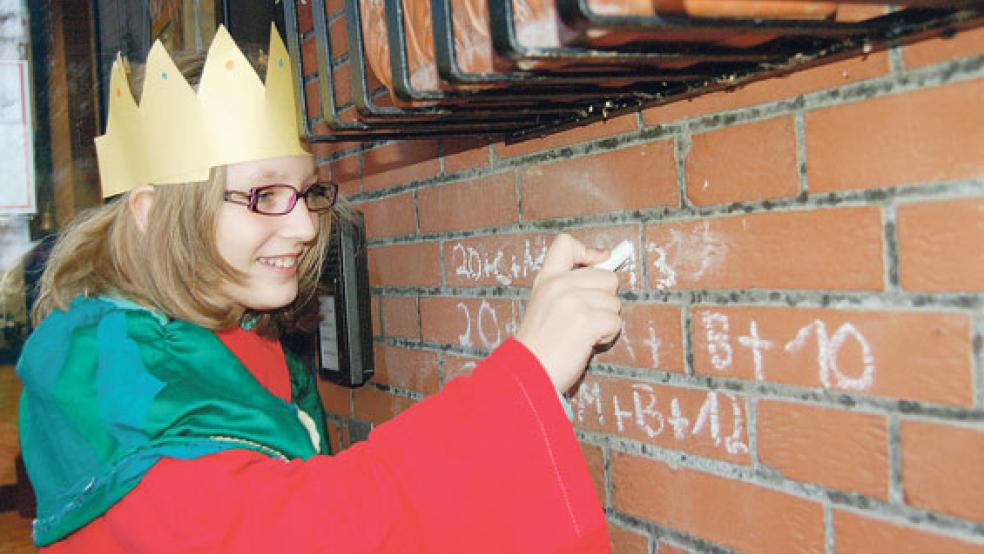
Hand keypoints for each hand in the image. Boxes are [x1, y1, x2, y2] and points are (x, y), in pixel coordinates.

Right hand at [516, 234, 622, 392]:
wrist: (527, 372)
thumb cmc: (540, 345)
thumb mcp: (544, 304)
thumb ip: (568, 286)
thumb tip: (606, 260)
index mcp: (546, 280)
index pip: (565, 244)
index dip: (589, 252)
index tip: (599, 262)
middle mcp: (558, 285)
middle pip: (607, 277)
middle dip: (604, 301)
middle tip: (584, 319)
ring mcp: (572, 301)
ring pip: (614, 303)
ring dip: (605, 321)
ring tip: (582, 334)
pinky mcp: (585, 320)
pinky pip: (614, 322)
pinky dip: (606, 336)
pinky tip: (587, 343)